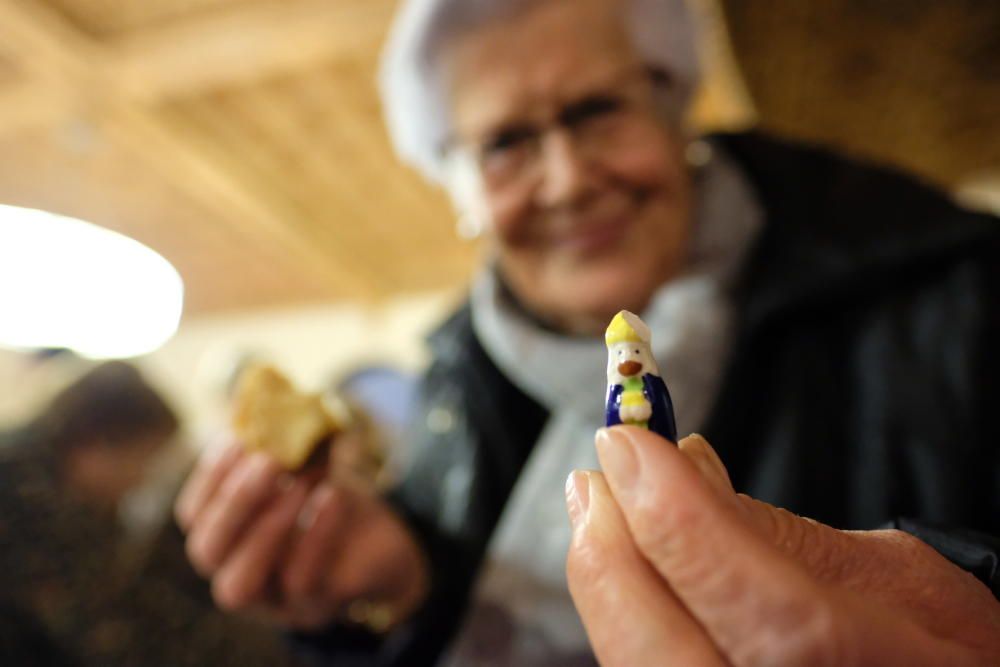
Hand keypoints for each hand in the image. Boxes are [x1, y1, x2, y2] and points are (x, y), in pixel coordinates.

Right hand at [175, 433, 427, 630]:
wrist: (385, 541)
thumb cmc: (332, 499)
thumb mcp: (309, 465)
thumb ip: (284, 439)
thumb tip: (269, 389)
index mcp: (225, 536)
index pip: (193, 514)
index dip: (211, 474)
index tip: (241, 435)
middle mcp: (236, 573)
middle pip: (207, 550)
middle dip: (237, 500)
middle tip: (272, 460)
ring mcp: (270, 601)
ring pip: (241, 580)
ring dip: (269, 524)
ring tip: (303, 478)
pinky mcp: (311, 608)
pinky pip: (301, 581)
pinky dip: (314, 535)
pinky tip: (332, 497)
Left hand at [565, 426, 999, 665]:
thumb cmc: (943, 640)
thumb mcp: (896, 575)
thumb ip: (777, 533)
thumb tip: (678, 464)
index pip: (765, 615)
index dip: (680, 520)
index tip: (628, 442)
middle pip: (663, 657)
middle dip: (612, 559)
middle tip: (596, 479)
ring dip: (606, 583)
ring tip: (599, 509)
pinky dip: (623, 615)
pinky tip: (619, 565)